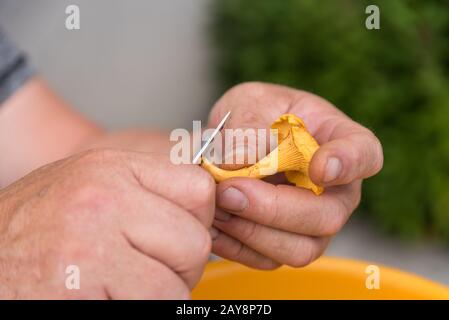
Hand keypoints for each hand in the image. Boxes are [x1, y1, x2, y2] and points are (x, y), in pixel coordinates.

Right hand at [0, 149, 214, 298]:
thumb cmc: (40, 222)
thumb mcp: (91, 183)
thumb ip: (145, 190)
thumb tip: (202, 206)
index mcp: (112, 169)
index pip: (199, 189)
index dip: (197, 220)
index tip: (178, 235)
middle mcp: (104, 200)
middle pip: (196, 241)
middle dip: (182, 265)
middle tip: (152, 270)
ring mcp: (91, 247)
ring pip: (177, 285)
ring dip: (163, 294)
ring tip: (129, 287)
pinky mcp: (80, 290)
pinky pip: (151, 307)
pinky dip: (142, 309)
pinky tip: (110, 297)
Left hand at [207, 82, 382, 268]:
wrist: (234, 142)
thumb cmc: (254, 114)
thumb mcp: (249, 103)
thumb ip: (248, 127)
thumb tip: (240, 162)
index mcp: (339, 142)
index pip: (363, 154)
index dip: (348, 164)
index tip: (321, 168)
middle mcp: (336, 191)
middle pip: (327, 216)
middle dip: (275, 208)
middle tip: (230, 190)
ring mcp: (313, 223)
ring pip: (300, 248)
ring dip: (252, 231)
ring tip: (216, 204)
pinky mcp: (285, 244)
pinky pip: (267, 259)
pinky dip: (236, 246)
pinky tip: (212, 222)